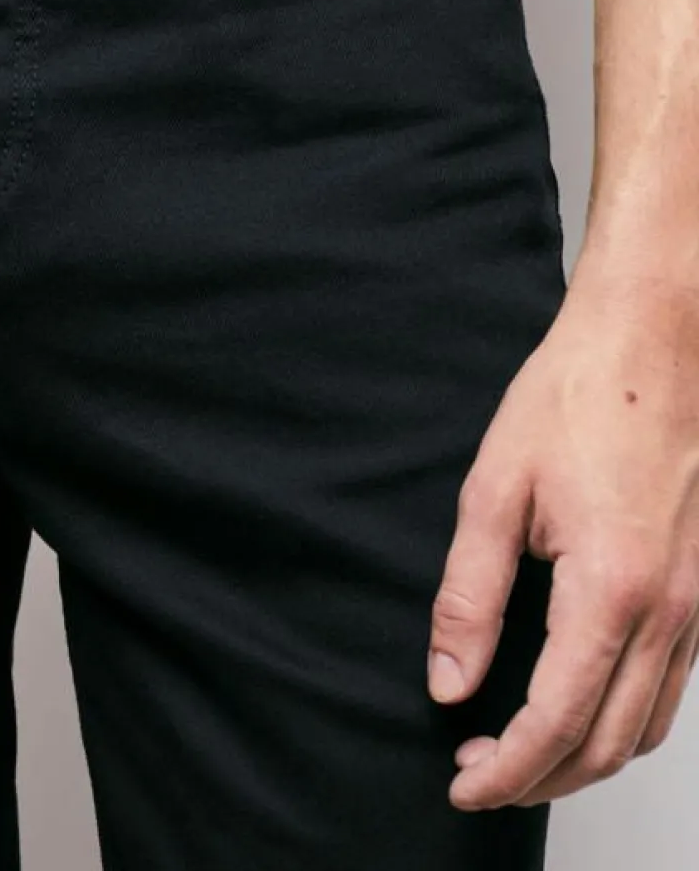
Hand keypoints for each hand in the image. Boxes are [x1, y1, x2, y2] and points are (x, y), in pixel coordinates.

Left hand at [428, 262, 698, 807]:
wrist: (654, 339)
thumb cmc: (579, 395)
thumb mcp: (495, 488)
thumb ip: (470, 595)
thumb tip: (448, 680)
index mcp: (610, 589)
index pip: (554, 721)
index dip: (504, 769)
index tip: (463, 783)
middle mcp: (670, 610)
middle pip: (607, 744)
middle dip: (541, 779)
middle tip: (480, 775)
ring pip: (648, 725)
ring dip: (586, 757)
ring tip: (522, 750)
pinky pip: (674, 686)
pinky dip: (626, 717)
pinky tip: (582, 700)